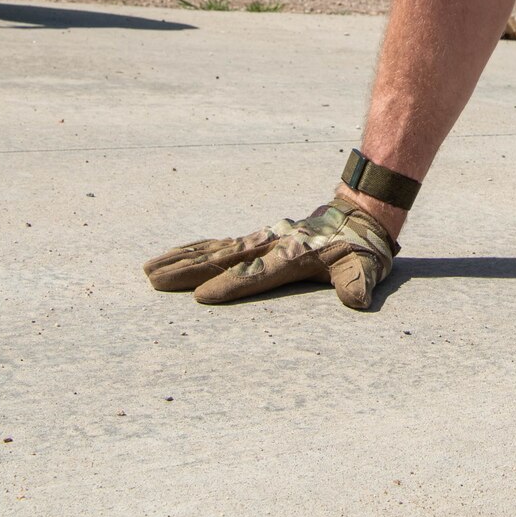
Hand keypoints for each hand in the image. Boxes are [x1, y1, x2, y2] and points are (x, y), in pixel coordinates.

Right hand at [142, 197, 397, 308]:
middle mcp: (269, 245)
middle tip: (153, 279)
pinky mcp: (255, 240)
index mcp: (293, 256)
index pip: (257, 273)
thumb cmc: (360, 248)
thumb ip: (358, 282)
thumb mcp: (366, 266)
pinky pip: (218, 245)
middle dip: (188, 271)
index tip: (204, 296)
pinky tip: (171, 257)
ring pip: (213, 250)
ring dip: (181, 260)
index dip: (232, 285)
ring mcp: (260, 240)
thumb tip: (358, 301)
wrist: (357, 215)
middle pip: (223, 259)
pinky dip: (192, 250)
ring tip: (149, 270)